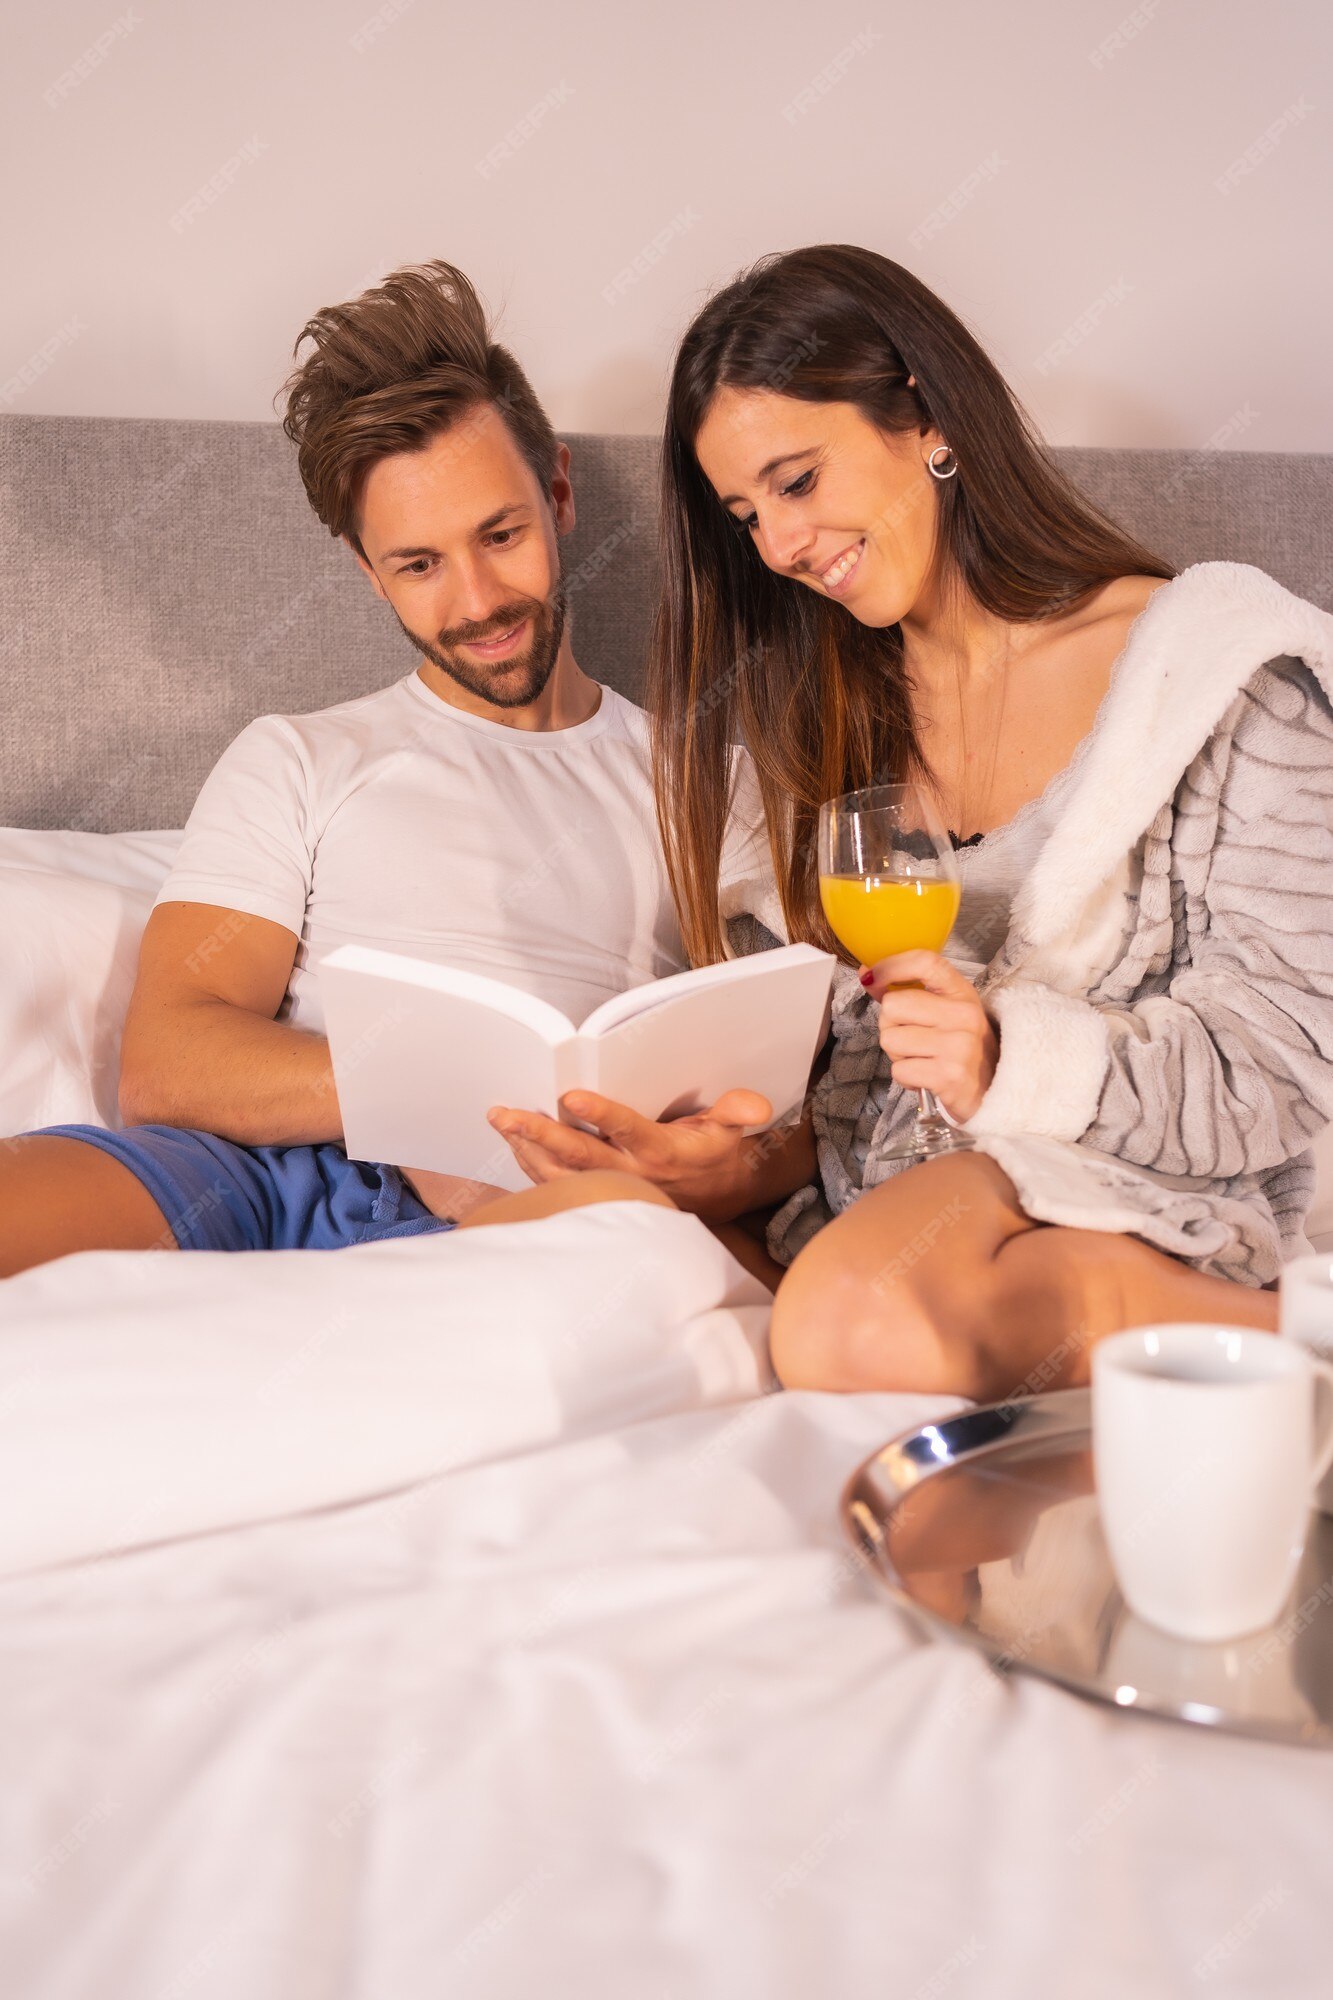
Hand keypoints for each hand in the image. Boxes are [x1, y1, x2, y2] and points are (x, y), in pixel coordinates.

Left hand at [485, 1087, 772, 1221]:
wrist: (712, 1199)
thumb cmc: (713, 1152)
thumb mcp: (731, 1129)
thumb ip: (739, 1111)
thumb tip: (755, 1105)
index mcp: (661, 1152)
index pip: (628, 1131)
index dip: (601, 1116)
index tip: (572, 1097)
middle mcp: (630, 1174)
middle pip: (579, 1157)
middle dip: (540, 1133)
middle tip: (507, 1113)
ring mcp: (609, 1189)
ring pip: (559, 1174)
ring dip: (525, 1148)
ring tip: (500, 1120)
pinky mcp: (594, 1196)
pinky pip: (555, 1183)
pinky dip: (530, 1163)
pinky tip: (512, 1141)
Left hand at [861, 950, 997, 1123]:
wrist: (994, 1093)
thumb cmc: (960, 1049)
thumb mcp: (948, 1013)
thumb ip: (911, 993)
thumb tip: (868, 976)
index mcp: (962, 993)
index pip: (924, 962)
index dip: (891, 965)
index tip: (872, 976)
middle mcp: (964, 1015)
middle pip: (893, 1005)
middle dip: (890, 1024)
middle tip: (911, 1037)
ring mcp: (958, 1046)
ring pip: (890, 1039)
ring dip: (897, 1054)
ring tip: (921, 1058)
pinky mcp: (948, 1076)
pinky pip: (898, 1070)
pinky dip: (905, 1077)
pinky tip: (925, 1076)